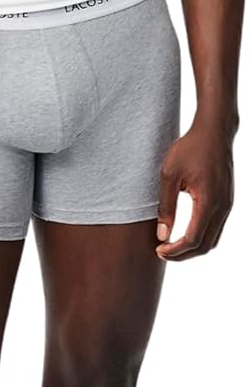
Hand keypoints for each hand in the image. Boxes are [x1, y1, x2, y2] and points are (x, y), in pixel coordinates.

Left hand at [155, 114, 234, 260]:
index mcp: (208, 202)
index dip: (174, 250)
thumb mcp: (169, 175)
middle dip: (183, 255)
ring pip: (213, 240)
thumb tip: (161, 235)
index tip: (158, 249)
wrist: (214, 131)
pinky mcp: (227, 201)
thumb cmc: (190, 148)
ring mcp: (227, 205)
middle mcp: (222, 207)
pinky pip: (216, 229)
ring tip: (171, 245)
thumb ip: (166, 206)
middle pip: (205, 246)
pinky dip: (201, 237)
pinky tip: (185, 232)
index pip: (193, 239)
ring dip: (193, 248)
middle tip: (162, 252)